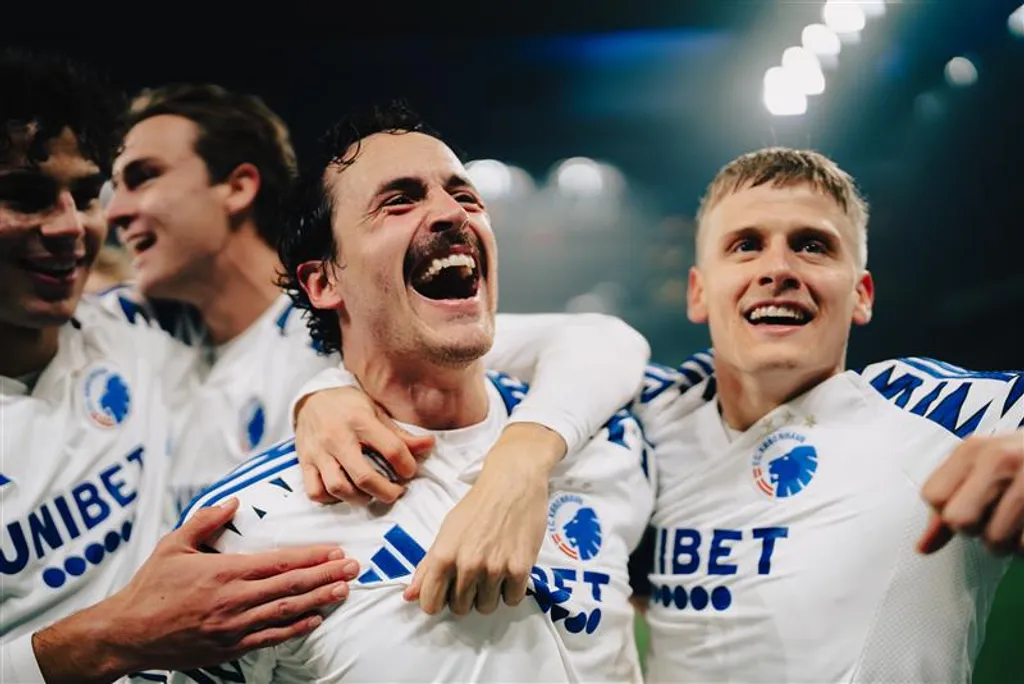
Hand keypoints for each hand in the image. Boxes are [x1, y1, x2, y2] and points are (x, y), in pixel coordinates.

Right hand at [33, 498, 359, 682]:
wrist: (127, 634)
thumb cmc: (150, 587)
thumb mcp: (173, 544)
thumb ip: (206, 520)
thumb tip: (234, 501)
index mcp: (223, 572)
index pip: (278, 561)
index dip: (310, 556)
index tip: (334, 550)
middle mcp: (234, 600)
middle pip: (291, 585)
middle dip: (326, 575)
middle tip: (352, 567)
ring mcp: (234, 627)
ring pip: (286, 611)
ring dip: (318, 600)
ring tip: (343, 590)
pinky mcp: (230, 647)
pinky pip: (270, 637)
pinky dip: (295, 628)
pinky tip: (314, 619)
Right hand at [294, 386, 434, 504]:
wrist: (311, 398)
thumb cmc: (349, 406)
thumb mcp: (377, 411)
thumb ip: (400, 434)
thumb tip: (430, 445)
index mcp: (361, 421)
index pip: (392, 449)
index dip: (407, 465)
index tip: (409, 471)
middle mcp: (338, 437)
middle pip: (364, 476)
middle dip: (386, 492)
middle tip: (396, 492)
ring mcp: (319, 452)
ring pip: (338, 488)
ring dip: (359, 498)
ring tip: (371, 494)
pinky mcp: (305, 462)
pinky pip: (315, 491)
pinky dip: (331, 499)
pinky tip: (345, 492)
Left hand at [405, 423, 565, 615]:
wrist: (512, 482)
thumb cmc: (478, 506)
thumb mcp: (446, 531)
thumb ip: (427, 566)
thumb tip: (410, 596)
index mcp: (443, 555)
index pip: (430, 604)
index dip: (438, 601)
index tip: (447, 592)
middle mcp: (467, 565)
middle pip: (460, 609)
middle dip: (466, 595)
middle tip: (475, 573)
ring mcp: (494, 568)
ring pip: (486, 607)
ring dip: (490, 593)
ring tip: (494, 568)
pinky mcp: (520, 568)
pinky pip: (512, 599)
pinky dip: (511, 589)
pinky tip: (510, 567)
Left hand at [918, 430, 1023, 555]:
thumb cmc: (1022, 464)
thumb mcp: (983, 469)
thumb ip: (950, 505)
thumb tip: (923, 547)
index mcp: (974, 448)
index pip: (933, 497)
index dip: (948, 512)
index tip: (972, 506)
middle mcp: (1001, 458)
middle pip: (960, 521)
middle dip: (977, 530)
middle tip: (997, 518)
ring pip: (995, 541)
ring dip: (1008, 543)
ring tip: (1021, 522)